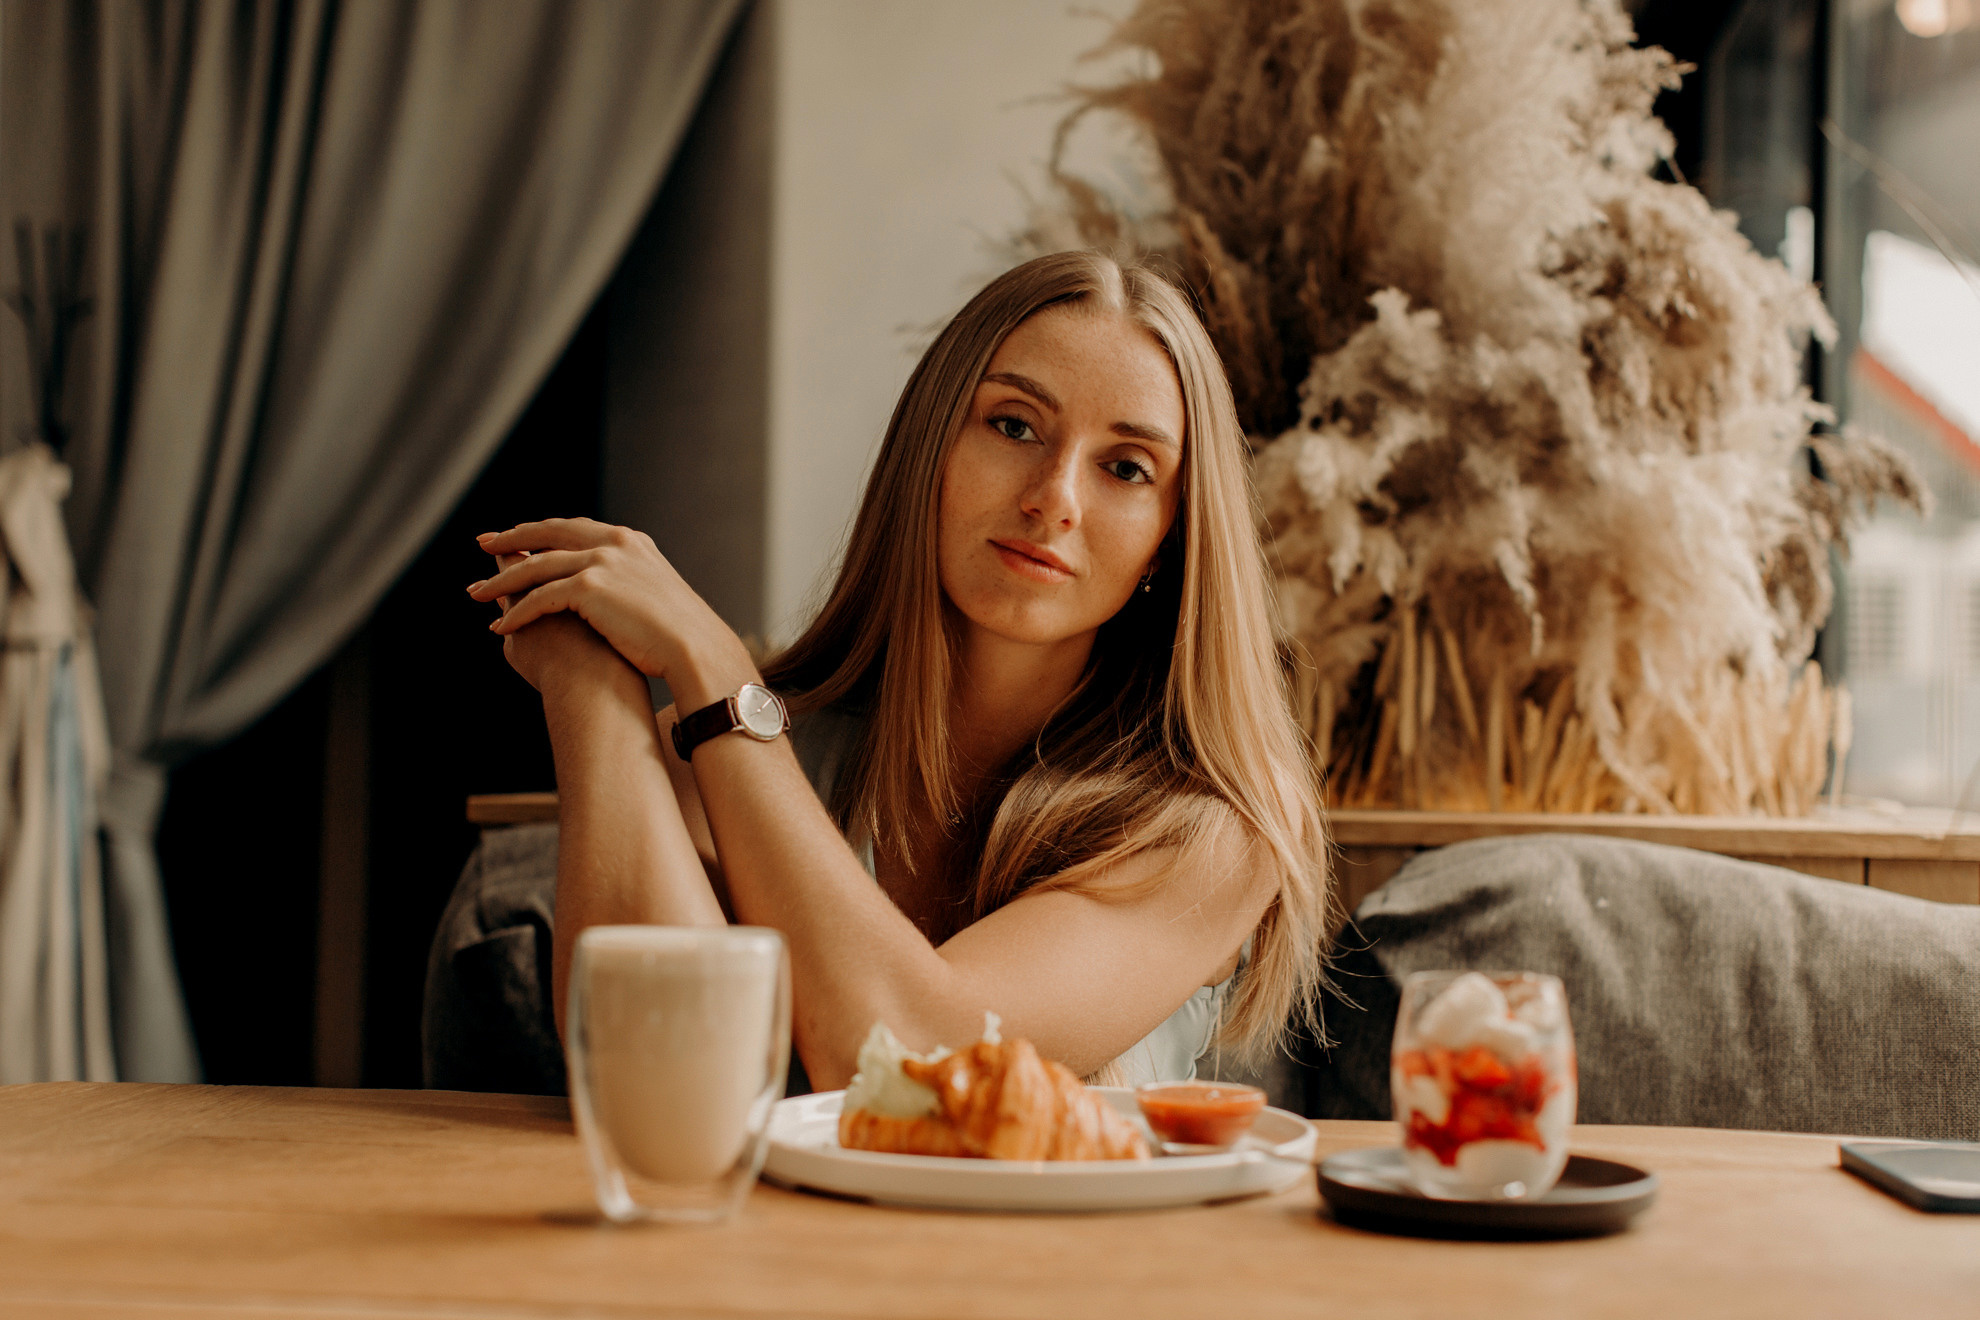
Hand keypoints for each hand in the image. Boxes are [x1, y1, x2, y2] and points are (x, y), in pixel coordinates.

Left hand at [470, 519, 742, 690]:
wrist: (695, 648)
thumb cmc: (680, 635)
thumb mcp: (655, 595)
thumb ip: (630, 584)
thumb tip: (616, 597)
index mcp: (629, 541)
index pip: (575, 528)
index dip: (542, 531)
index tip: (518, 535)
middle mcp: (613, 542)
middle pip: (547, 534)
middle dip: (512, 538)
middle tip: (484, 543)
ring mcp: (601, 562)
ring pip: (536, 567)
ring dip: (502, 581)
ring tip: (477, 593)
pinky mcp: (589, 587)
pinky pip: (539, 598)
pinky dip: (517, 612)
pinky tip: (502, 626)